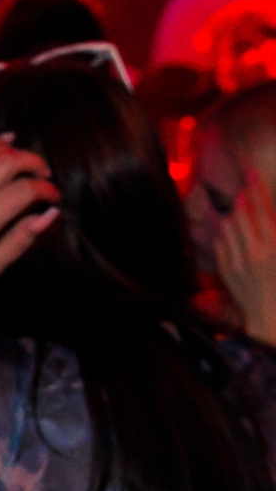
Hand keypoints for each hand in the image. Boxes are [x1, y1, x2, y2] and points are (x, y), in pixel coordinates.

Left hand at [0, 134, 61, 295]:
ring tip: (26, 163)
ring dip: (14, 150)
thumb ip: (22, 239)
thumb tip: (49, 214)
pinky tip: (5, 142)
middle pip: (9, 161)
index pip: (25, 190)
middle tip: (44, 174)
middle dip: (35, 163)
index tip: (53, 197)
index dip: (46, 190)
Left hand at [215, 162, 275, 343]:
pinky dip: (226, 236)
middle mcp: (253, 252)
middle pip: (242, 214)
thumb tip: (270, 216)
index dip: (256, 187)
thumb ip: (274, 230)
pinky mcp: (226, 271)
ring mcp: (237, 262)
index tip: (249, 172)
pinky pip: (220, 244)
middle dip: (244, 199)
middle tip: (245, 190)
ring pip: (228, 226)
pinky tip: (234, 236)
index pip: (262, 209)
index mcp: (274, 246)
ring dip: (235, 217)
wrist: (271, 318)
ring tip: (241, 214)